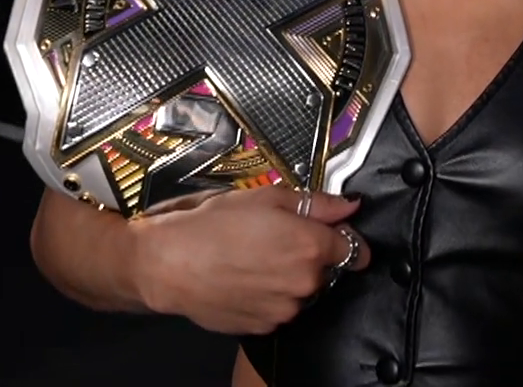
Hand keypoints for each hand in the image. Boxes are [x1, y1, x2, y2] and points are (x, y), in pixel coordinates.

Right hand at [129, 185, 370, 334]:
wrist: (168, 263)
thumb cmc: (211, 225)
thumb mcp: (266, 197)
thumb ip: (316, 203)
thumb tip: (348, 206)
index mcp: (310, 246)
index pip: (354, 248)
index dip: (342, 237)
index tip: (330, 233)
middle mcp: (304, 283)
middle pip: (324, 269)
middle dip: (308, 255)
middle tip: (274, 238)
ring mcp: (284, 309)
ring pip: (299, 291)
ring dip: (287, 278)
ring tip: (252, 259)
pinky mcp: (264, 326)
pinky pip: (277, 308)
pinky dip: (267, 296)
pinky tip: (243, 278)